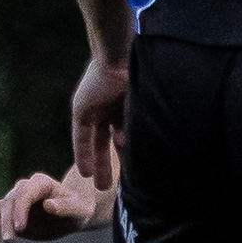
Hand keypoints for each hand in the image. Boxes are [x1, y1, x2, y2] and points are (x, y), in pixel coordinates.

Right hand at [0, 167, 111, 242]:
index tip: (20, 229)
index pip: (25, 194)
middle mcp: (24, 189)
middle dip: (6, 222)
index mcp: (41, 184)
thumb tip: (48, 205)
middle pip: (7, 203)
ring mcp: (14, 202)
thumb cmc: (79, 209)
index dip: (20, 210)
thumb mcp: (79, 209)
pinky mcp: (8, 214)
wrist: (71, 213)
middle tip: (9, 242)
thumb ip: (66, 206)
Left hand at [70, 53, 129, 187]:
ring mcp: (95, 107)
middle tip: (116, 185)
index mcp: (126, 102)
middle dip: (112, 163)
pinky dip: (83, 154)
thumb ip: (142, 127)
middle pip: (109, 141)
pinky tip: (86, 172)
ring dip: (98, 163)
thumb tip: (160, 150)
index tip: (135, 171)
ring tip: (101, 186)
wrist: (117, 56)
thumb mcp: (142, 107)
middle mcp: (110, 106)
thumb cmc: (138, 75)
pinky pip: (82, 137)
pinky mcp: (81, 110)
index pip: (126, 133)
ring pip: (95, 142)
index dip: (129, 152)